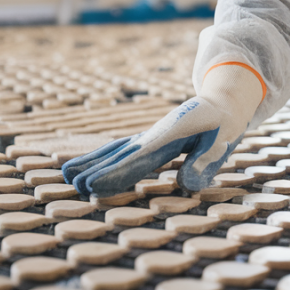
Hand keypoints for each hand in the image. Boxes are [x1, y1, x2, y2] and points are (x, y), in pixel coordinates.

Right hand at [62, 62, 264, 195]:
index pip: (139, 159)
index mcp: (171, 136)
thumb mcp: (222, 143)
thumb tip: (185, 187)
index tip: (94, 186)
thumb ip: (204, 163)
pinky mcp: (147, 140)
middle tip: (73, 185)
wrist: (220, 103)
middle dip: (96, 169)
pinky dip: (99, 157)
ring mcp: (148, 136)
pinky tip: (85, 164)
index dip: (116, 174)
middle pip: (120, 154)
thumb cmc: (223, 126)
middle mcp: (153, 134)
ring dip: (92, 162)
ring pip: (115, 150)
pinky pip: (119, 149)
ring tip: (67, 175)